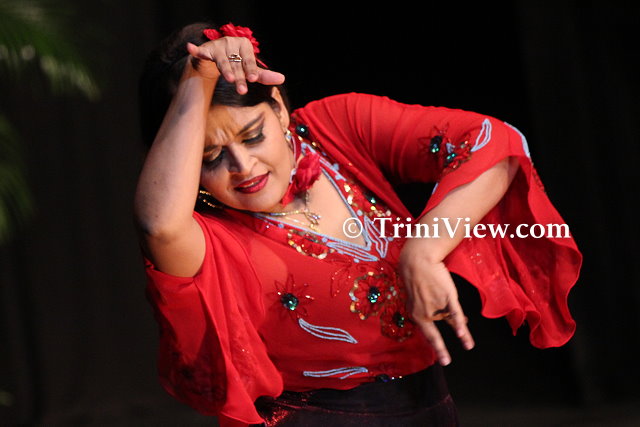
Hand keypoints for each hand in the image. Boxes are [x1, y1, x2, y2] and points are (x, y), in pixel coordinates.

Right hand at [186, 37, 284, 93]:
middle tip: (242, 90)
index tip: (253, 79)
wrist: (216, 60)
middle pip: (237, 65)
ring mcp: (218, 46)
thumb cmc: (237, 63)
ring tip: (229, 78)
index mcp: (245, 45)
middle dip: (239, 78)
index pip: (249, 61)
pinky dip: (196, 50)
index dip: (251, 70)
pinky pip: (201, 52)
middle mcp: (232, 43)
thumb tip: (282, 79)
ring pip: (223, 62)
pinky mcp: (206, 50)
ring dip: (225, 70)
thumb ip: (264, 75)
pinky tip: (190, 48)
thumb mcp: (250, 70)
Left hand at [399, 241, 474, 365]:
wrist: (417, 261)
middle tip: (446, 362)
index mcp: (416, 313)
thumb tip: (443, 318)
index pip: (426, 333)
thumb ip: (429, 309)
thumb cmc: (417, 277)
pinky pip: (455, 315)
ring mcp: (436, 305)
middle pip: (435, 333)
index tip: (439, 358)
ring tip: (469, 345)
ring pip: (450, 320)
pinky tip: (464, 336)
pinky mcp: (447, 297)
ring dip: (460, 330)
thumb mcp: (418, 297)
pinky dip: (460, 326)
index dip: (434, 345)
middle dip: (441, 349)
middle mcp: (425, 312)